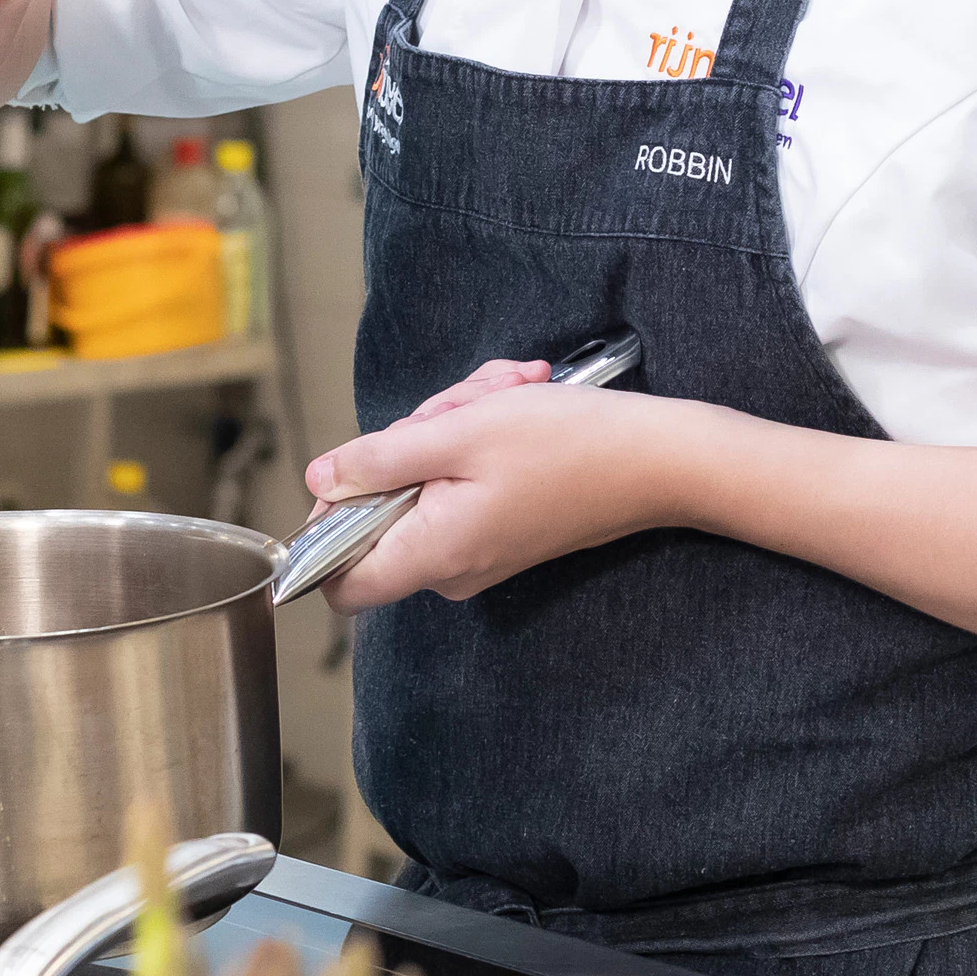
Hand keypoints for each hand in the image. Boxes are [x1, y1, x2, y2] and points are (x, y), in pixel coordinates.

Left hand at [300, 360, 694, 607]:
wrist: (657, 460)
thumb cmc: (568, 444)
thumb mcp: (458, 433)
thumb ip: (377, 461)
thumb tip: (319, 479)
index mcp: (432, 554)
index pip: (338, 582)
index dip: (325, 526)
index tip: (353, 470)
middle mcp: (451, 567)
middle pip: (384, 508)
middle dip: (412, 438)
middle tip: (461, 403)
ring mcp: (477, 550)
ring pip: (424, 480)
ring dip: (453, 424)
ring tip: (502, 393)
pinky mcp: (501, 530)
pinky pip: (460, 481)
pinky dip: (478, 437)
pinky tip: (513, 402)